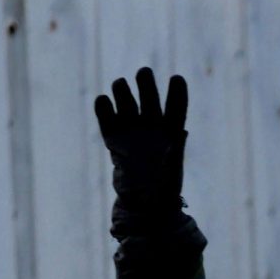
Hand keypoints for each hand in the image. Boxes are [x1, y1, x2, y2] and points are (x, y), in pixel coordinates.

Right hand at [94, 67, 187, 230]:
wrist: (143, 205)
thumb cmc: (164, 187)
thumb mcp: (173, 163)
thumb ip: (172, 142)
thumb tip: (171, 126)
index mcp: (173, 131)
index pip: (176, 104)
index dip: (176, 90)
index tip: (176, 78)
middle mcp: (152, 127)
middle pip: (149, 95)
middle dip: (145, 82)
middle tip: (143, 73)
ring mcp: (132, 131)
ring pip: (126, 99)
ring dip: (123, 89)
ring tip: (121, 86)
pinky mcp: (114, 138)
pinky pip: (106, 114)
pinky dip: (103, 105)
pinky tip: (103, 101)